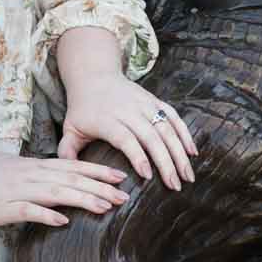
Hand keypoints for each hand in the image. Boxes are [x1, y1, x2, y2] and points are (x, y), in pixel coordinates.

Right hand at [0, 150, 128, 228]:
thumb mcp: (15, 169)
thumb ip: (37, 174)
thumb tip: (60, 181)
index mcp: (34, 167)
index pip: (72, 166)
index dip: (98, 170)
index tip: (120, 176)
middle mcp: (30, 176)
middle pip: (71, 180)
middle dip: (99, 187)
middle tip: (123, 196)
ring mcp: (16, 191)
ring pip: (55, 193)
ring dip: (82, 199)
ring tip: (104, 206)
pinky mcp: (1, 208)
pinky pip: (27, 211)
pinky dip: (46, 215)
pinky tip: (63, 221)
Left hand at [60, 72, 198, 190]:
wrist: (95, 76)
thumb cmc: (82, 110)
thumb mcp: (70, 128)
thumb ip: (68, 151)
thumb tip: (69, 174)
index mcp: (107, 119)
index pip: (126, 138)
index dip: (138, 156)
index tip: (149, 176)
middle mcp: (128, 110)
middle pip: (151, 136)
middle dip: (166, 162)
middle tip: (175, 185)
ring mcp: (144, 103)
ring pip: (166, 128)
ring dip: (180, 152)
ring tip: (188, 176)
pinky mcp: (154, 100)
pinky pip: (173, 116)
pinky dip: (184, 133)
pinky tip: (193, 152)